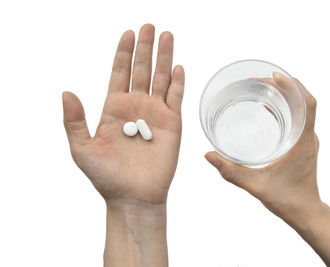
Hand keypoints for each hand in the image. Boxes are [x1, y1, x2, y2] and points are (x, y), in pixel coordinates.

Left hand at [62, 24, 184, 204]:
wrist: (133, 196)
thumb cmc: (106, 176)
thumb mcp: (82, 148)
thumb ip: (74, 120)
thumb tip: (66, 92)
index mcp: (114, 108)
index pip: (119, 72)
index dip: (123, 52)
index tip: (127, 33)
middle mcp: (136, 107)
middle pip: (141, 69)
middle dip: (145, 47)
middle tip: (148, 27)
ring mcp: (155, 114)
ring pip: (161, 79)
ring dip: (163, 57)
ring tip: (166, 36)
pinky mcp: (172, 124)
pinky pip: (176, 98)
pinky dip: (178, 82)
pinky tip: (177, 67)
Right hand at [205, 73, 319, 225]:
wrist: (306, 214)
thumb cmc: (287, 201)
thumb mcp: (256, 186)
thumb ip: (231, 172)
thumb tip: (209, 156)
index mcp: (303, 142)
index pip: (307, 104)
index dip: (293, 86)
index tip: (275, 76)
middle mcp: (309, 138)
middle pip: (303, 101)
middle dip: (284, 86)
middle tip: (261, 80)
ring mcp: (307, 141)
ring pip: (302, 109)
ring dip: (285, 96)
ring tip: (263, 88)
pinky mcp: (303, 145)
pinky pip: (298, 119)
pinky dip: (285, 108)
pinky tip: (267, 109)